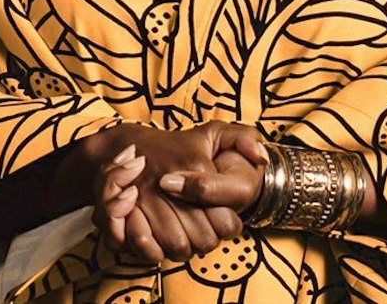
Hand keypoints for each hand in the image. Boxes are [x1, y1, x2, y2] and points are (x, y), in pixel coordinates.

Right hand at [85, 121, 268, 262]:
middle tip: (204, 232)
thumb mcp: (214, 133)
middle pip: (202, 239)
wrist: (131, 145)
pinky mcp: (124, 212)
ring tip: (186, 237)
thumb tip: (261, 158)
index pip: (225, 221)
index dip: (228, 227)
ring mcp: (145, 198)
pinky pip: (147, 249)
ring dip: (184, 249)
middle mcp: (170, 183)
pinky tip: (163, 243)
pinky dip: (156, 253)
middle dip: (207, 241)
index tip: (223, 220)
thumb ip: (244, 139)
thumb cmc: (179, 145)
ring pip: (177, 247)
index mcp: (196, 167)